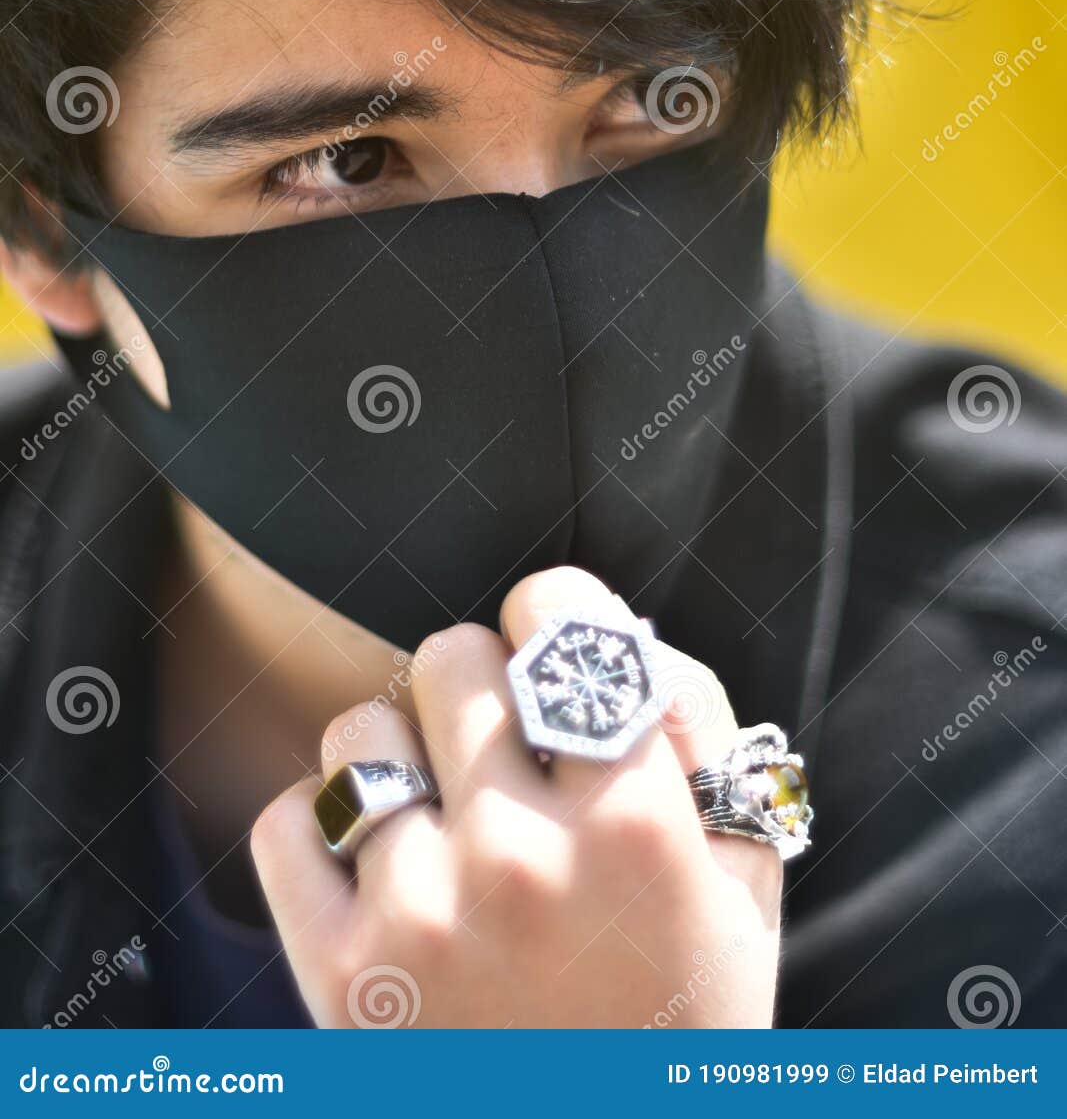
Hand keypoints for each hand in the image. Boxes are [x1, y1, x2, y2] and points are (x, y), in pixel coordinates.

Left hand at [250, 565, 781, 1026]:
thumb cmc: (683, 1020)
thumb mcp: (745, 880)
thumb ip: (700, 733)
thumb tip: (616, 630)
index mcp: (634, 828)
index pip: (558, 619)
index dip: (555, 616)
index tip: (553, 650)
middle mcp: (521, 860)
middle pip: (446, 658)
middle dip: (478, 688)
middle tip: (501, 748)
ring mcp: (420, 917)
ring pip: (357, 733)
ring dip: (399, 758)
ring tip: (440, 818)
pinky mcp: (339, 975)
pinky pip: (287, 823)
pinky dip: (322, 831)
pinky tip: (377, 866)